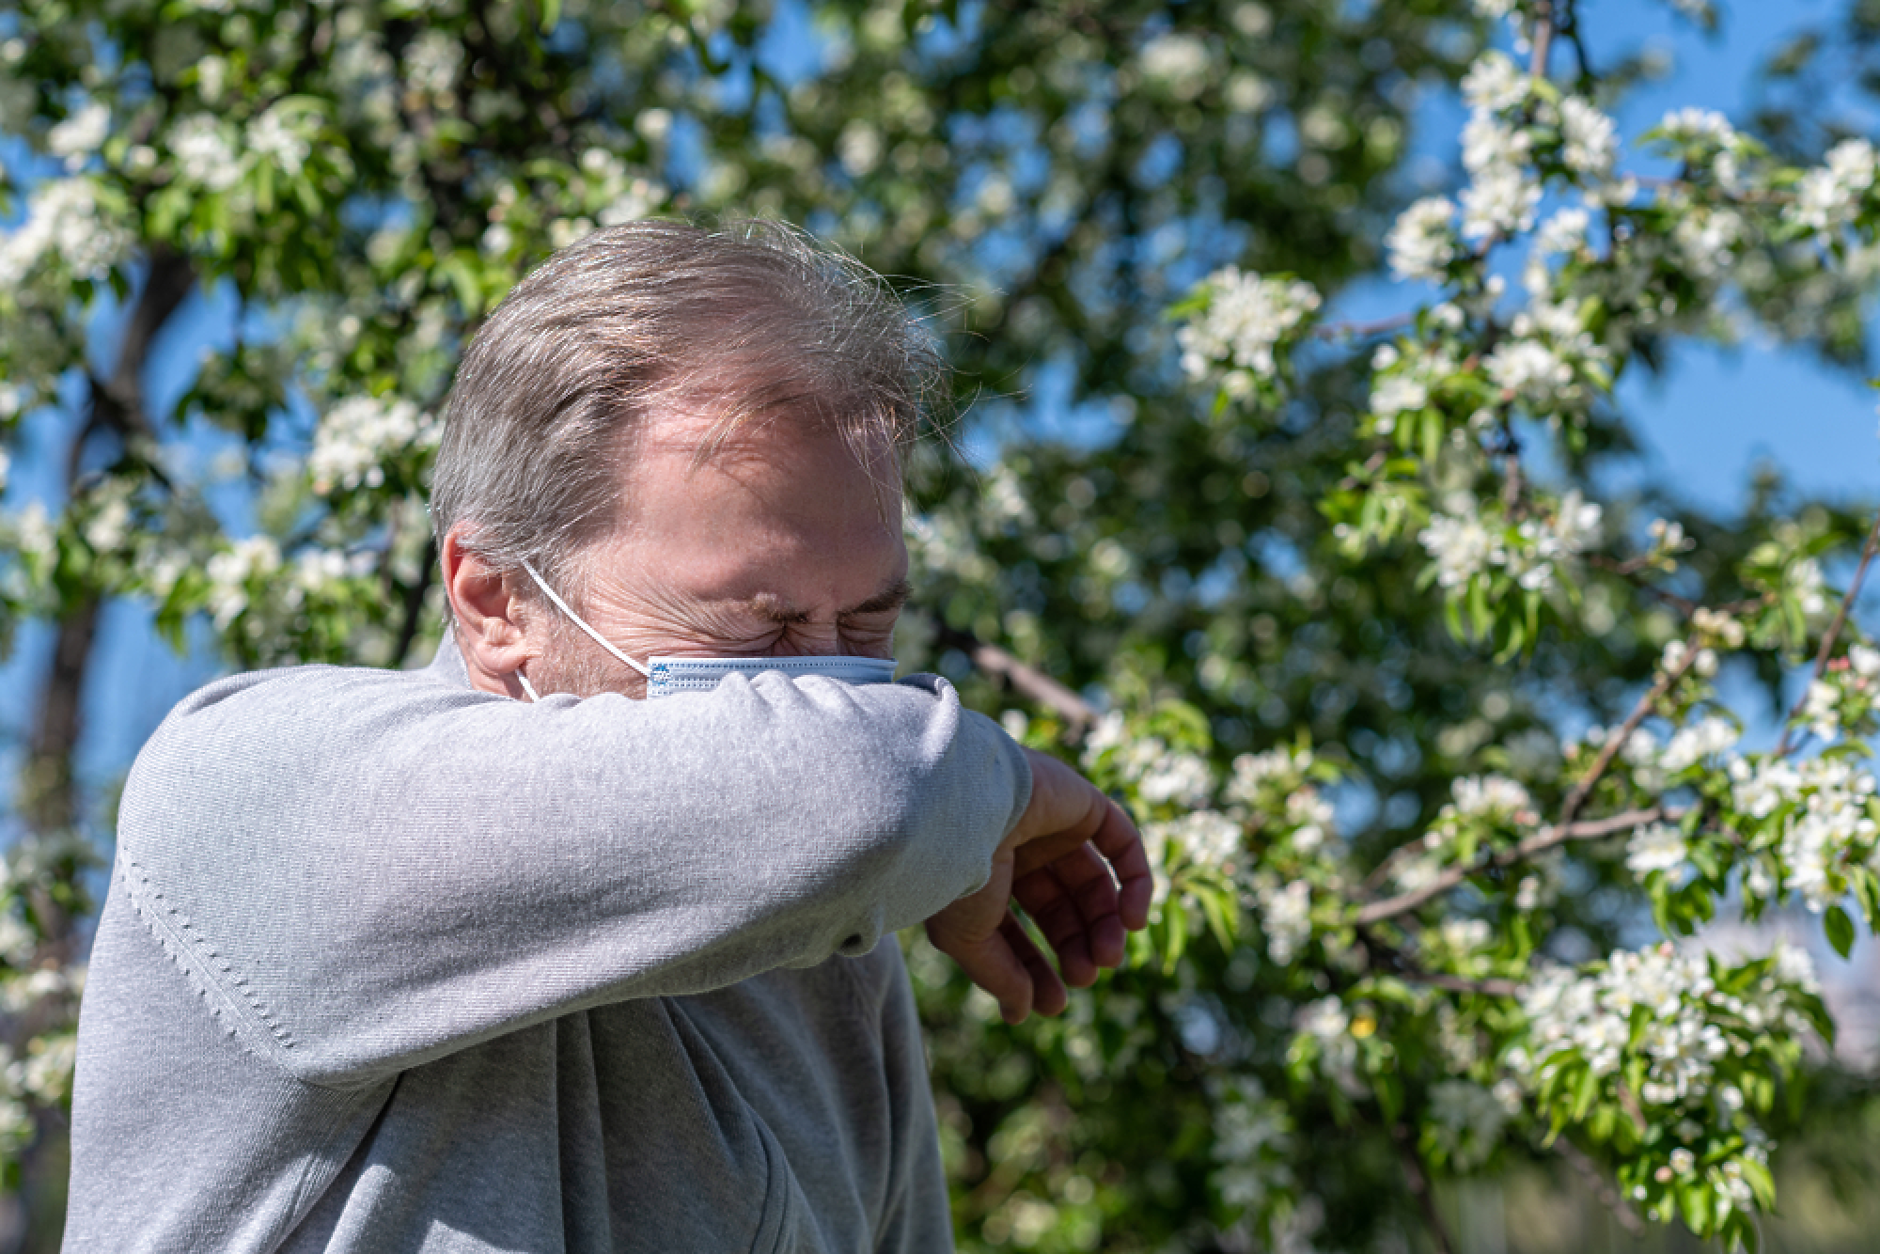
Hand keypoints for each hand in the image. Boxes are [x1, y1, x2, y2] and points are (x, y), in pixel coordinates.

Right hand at [925, 748, 1151, 1023]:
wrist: (963, 808)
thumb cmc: (955, 871)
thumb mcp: (969, 938)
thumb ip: (999, 975)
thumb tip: (1021, 1013)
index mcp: (982, 876)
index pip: (1017, 927)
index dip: (1034, 967)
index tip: (1050, 1005)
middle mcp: (1018, 848)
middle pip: (1061, 908)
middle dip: (1077, 947)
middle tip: (1085, 978)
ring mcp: (1053, 823)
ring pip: (1094, 883)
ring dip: (1107, 925)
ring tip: (1109, 958)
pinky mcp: (1083, 802)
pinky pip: (1122, 844)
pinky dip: (1135, 884)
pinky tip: (1133, 922)